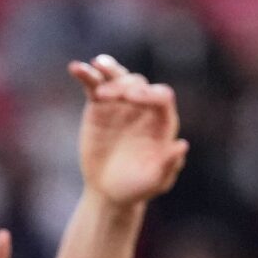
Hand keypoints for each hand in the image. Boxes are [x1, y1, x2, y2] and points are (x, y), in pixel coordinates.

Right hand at [71, 57, 187, 206]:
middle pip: (138, 84)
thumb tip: (182, 145)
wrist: (108, 191)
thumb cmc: (136, 188)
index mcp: (162, 122)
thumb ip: (168, 164)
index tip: (130, 98)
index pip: (161, 97)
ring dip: (108, 70)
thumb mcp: (154, 181)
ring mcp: (121, 104)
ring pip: (118, 77)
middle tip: (105, 97)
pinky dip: (86, 75)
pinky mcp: (99, 105)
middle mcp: (144, 108)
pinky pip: (94, 85)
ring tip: (96, 65)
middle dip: (123, 86)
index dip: (148, 94)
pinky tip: (75, 68)